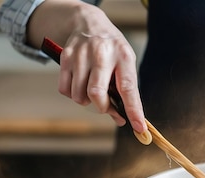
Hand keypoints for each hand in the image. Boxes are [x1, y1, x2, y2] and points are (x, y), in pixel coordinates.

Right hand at [46, 3, 146, 132]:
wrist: (89, 23)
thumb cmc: (112, 50)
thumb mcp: (125, 64)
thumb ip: (125, 90)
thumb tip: (123, 119)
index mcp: (123, 57)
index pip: (128, 88)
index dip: (133, 110)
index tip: (139, 127)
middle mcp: (102, 54)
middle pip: (96, 93)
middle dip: (102, 108)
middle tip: (106, 106)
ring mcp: (81, 55)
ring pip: (78, 95)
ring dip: (86, 102)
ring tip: (93, 91)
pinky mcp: (65, 57)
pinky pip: (65, 89)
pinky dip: (73, 94)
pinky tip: (80, 85)